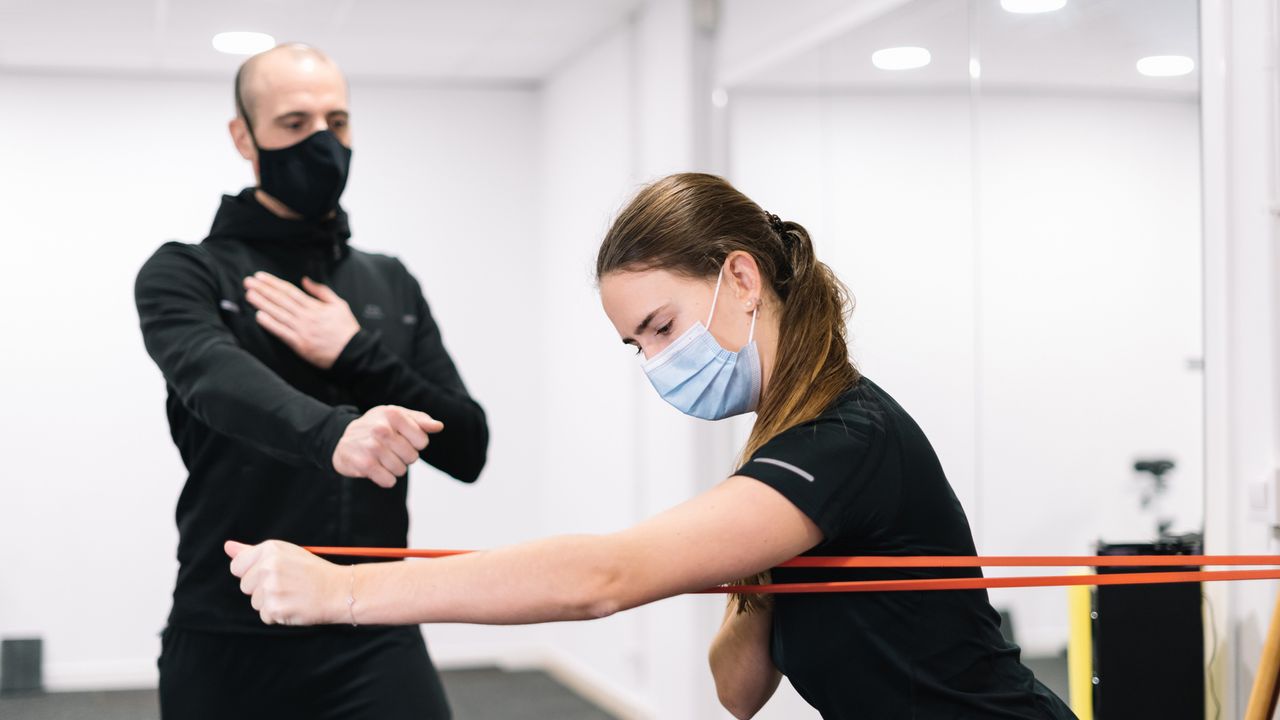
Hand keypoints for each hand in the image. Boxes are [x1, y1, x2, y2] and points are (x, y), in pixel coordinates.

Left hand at [225, 540, 344, 625]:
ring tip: (292, 595)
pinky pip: (265, 616)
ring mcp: (271, 588)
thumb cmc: (312, 571)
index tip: (271, 574)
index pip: (238, 566)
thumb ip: (252, 552)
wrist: (338, 590)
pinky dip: (278, 615)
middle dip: (262, 589)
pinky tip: (294, 605)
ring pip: (255, 602)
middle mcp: (268, 567)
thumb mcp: (285, 553)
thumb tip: (227, 547)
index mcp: (270, 549)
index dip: (252, 573)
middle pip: (245, 586)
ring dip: (270, 603)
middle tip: (287, 585)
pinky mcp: (275, 609)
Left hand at [243, 272, 359, 368]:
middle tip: (248, 282)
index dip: (274, 283)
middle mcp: (307, 316)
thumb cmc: (346, 329)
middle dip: (263, 290)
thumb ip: (321, 292)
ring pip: (279, 314)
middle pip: (281, 300)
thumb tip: (306, 280)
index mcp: (315, 306)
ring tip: (249, 295)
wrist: (353, 352)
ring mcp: (302, 330)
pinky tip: (259, 316)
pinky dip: (270, 324)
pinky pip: (282, 332)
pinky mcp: (300, 344)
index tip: (260, 277)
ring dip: (263, 304)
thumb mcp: (339, 305)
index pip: (290, 291)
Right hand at [333, 405, 443, 487]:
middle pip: (412, 457)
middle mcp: (381, 429)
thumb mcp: (398, 417)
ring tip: (382, 458)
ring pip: (401, 470)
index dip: (415, 444)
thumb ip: (421, 421)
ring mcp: (372, 447)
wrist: (344, 439)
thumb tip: (439, 426)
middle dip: (405, 457)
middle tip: (391, 450)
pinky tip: (376, 469)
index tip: (403, 439)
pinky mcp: (364, 464)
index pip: (422, 441)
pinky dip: (386, 479)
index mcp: (393, 414)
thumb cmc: (378, 426)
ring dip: (394, 469)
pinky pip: (389, 481)